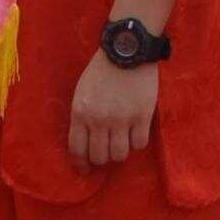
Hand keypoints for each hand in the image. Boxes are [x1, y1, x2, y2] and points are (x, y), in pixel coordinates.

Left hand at [67, 54, 160, 172]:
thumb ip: (82, 116)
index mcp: (80, 113)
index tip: (85, 169)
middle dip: (102, 159)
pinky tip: (135, 133)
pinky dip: (137, 143)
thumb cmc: (101, 70)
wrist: (126, 50)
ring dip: (120, 152)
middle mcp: (99, 120)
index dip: (81, 164)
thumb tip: (86, 141)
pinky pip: (139, 144)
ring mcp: (121, 120)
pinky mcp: (142, 117)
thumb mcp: (82, 92)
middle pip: (100, 157)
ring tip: (122, 142)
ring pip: (120, 155)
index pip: (77, 149)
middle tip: (107, 153)